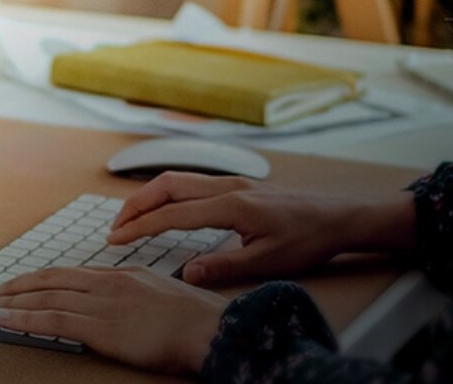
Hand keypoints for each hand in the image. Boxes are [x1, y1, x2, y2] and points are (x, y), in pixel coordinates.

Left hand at [0, 267, 225, 375]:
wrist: (209, 330)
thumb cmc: (194, 320)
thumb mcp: (160, 294)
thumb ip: (134, 294)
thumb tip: (119, 304)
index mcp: (122, 273)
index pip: (70, 273)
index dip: (39, 279)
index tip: (19, 285)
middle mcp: (107, 282)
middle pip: (50, 279)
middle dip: (16, 286)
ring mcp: (102, 302)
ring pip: (44, 296)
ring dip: (11, 301)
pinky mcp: (100, 326)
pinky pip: (51, 318)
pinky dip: (22, 317)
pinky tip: (3, 318)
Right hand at [109, 173, 415, 285]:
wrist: (338, 218)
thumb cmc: (307, 239)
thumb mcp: (268, 262)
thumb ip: (224, 266)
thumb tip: (185, 273)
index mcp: (231, 206)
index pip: (173, 214)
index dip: (140, 226)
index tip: (116, 239)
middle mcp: (227, 187)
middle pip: (167, 185)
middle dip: (136, 204)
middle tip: (115, 226)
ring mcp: (232, 182)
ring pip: (179, 179)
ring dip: (150, 196)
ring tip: (131, 217)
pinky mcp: (238, 185)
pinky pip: (193, 183)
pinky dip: (169, 192)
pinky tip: (165, 207)